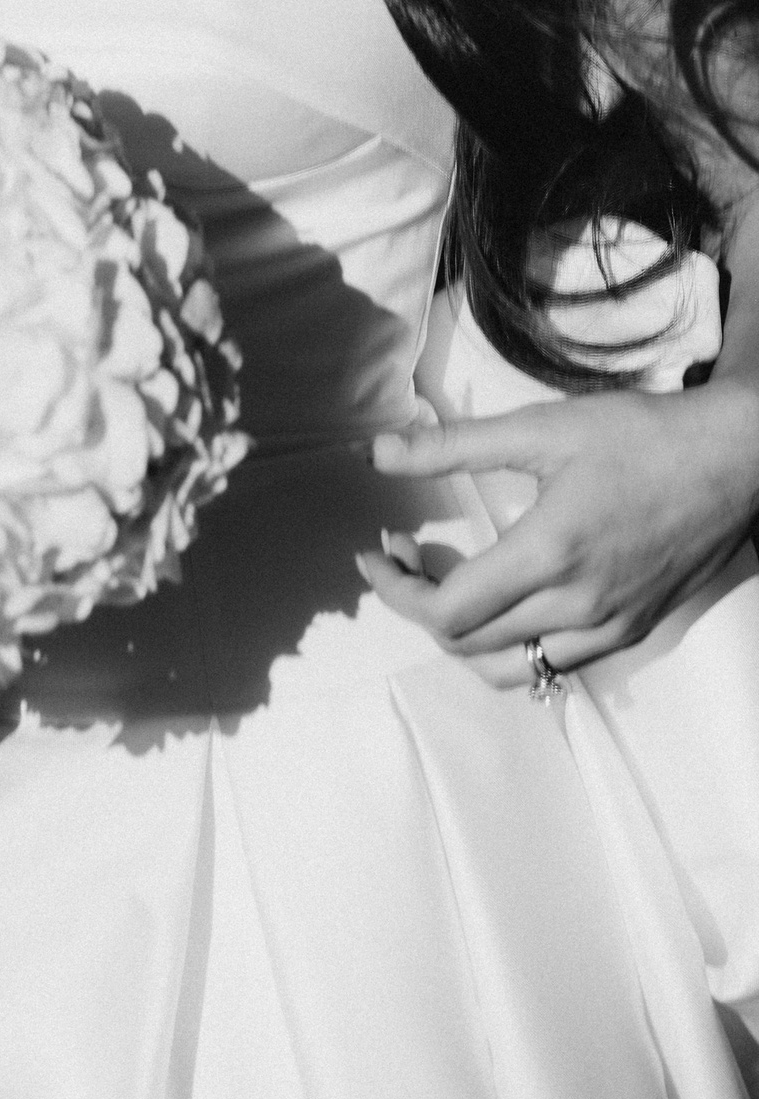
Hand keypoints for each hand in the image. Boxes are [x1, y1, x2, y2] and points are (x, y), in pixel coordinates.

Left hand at [356, 381, 758, 689]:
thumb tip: (379, 453)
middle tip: (403, 557)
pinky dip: (512, 649)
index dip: (396, 590)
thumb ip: (452, 446)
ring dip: (462, 639)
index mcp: (549, 556)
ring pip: (511, 670)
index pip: (448, 612)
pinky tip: (502, 605)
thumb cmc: (638, 437)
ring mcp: (608, 629)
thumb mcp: (539, 428)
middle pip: (468, 645)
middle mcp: (578, 608)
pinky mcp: (631, 632)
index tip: (375, 555)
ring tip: (444, 588)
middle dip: (417, 605)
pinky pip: (555, 665)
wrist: (730, 461)